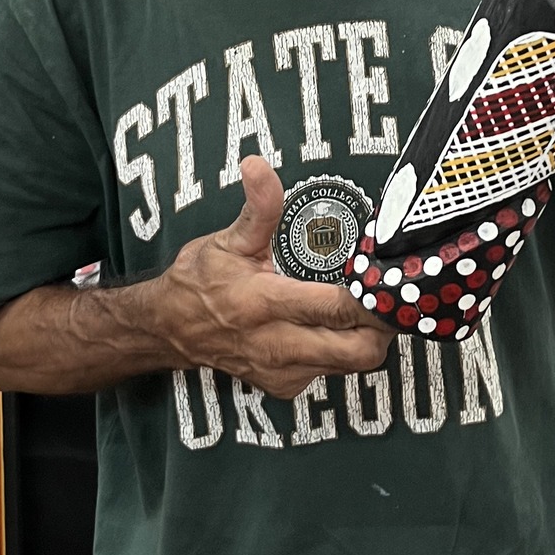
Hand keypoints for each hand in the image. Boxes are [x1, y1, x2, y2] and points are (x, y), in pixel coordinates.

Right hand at [156, 156, 393, 397]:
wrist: (169, 329)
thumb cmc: (198, 283)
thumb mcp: (228, 239)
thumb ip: (259, 207)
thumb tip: (260, 167)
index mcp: (264, 303)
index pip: (337, 308)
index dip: (371, 296)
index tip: (383, 277)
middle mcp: (276, 345)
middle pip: (359, 350)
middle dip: (382, 326)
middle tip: (385, 298)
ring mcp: (282, 371)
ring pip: (351, 366)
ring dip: (365, 338)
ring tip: (364, 309)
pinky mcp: (285, 387)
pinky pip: (331, 373)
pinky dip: (341, 351)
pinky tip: (333, 327)